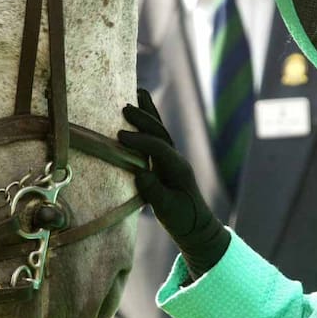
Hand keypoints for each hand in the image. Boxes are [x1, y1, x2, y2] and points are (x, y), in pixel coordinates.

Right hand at [118, 89, 229, 278]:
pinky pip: (156, 136)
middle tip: (124, 107)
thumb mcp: (167, 210)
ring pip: (159, 130)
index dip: (140, 141)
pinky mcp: (165, 161)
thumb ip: (154, 192)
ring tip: (137, 92)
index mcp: (178, 169)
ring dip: (148, 112)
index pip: (159, 148)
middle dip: (144, 119)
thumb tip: (140, 173)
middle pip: (160, 133)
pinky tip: (140, 110)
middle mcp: (176, 159)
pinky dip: (148, 122)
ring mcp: (172, 158)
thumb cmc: (182, 219)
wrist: (196, 225)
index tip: (120, 136)